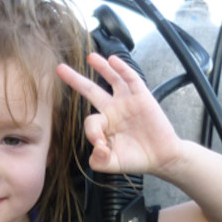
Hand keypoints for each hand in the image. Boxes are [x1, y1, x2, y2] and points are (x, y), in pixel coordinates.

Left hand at [56, 52, 183, 177]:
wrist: (162, 157)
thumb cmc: (136, 159)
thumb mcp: (112, 164)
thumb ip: (99, 161)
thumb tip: (97, 148)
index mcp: (104, 125)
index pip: (90, 122)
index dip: (92, 133)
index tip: (101, 146)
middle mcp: (113, 110)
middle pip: (90, 90)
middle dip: (75, 79)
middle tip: (60, 69)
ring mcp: (127, 101)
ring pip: (111, 79)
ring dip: (101, 67)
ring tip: (91, 57)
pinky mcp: (142, 97)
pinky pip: (131, 79)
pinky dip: (122, 68)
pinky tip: (113, 60)